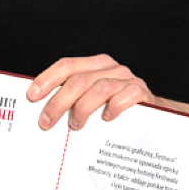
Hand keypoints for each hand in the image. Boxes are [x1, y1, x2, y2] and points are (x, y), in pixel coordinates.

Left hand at [26, 54, 156, 130]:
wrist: (156, 115)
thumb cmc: (118, 110)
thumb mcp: (93, 101)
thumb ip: (73, 100)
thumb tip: (43, 111)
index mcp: (94, 66)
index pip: (67, 65)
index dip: (47, 78)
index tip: (32, 95)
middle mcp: (110, 68)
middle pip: (79, 79)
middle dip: (58, 101)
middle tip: (47, 121)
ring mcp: (127, 79)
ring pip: (99, 87)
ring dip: (83, 107)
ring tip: (75, 124)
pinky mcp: (142, 92)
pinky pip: (126, 95)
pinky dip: (114, 106)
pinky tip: (106, 118)